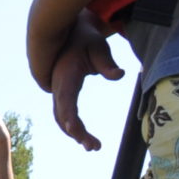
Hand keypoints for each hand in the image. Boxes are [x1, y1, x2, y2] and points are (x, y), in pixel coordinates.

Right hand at [45, 18, 124, 151]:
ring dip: (75, 133)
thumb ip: (107, 62)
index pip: (65, 100)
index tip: (75, 131)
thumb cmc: (86, 39)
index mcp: (65, 76)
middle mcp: (58, 86)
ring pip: (62, 117)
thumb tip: (119, 75)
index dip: (69, 116)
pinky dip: (73, 126)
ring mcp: (59, 91)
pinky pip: (65, 114)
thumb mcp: (99, 47)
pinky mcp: (63, 93)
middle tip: (95, 147)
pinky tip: (84, 135)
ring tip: (94, 146)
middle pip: (62, 115)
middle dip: (76, 132)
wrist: (71, 32)